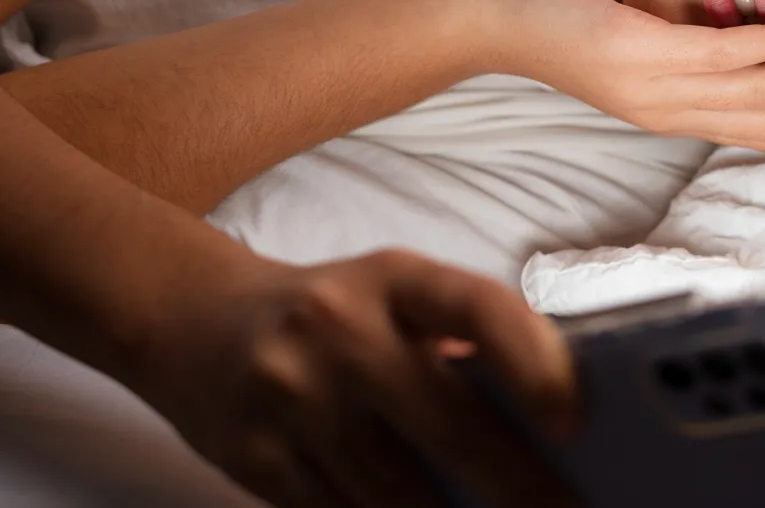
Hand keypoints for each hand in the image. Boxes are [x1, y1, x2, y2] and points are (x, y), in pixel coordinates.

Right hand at [130, 250, 578, 507]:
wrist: (192, 320)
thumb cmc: (333, 311)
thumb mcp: (397, 293)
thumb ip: (464, 336)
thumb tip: (556, 404)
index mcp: (394, 278)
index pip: (479, 310)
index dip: (534, 364)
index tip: (571, 421)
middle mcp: (339, 328)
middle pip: (444, 420)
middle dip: (515, 480)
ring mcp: (289, 395)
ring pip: (394, 491)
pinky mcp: (252, 457)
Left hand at [463, 0, 764, 154]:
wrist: (491, 13)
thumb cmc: (572, 15)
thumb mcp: (648, 34)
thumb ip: (704, 40)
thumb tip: (761, 23)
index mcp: (679, 115)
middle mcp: (672, 113)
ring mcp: (654, 88)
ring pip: (759, 94)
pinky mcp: (636, 53)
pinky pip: (716, 52)